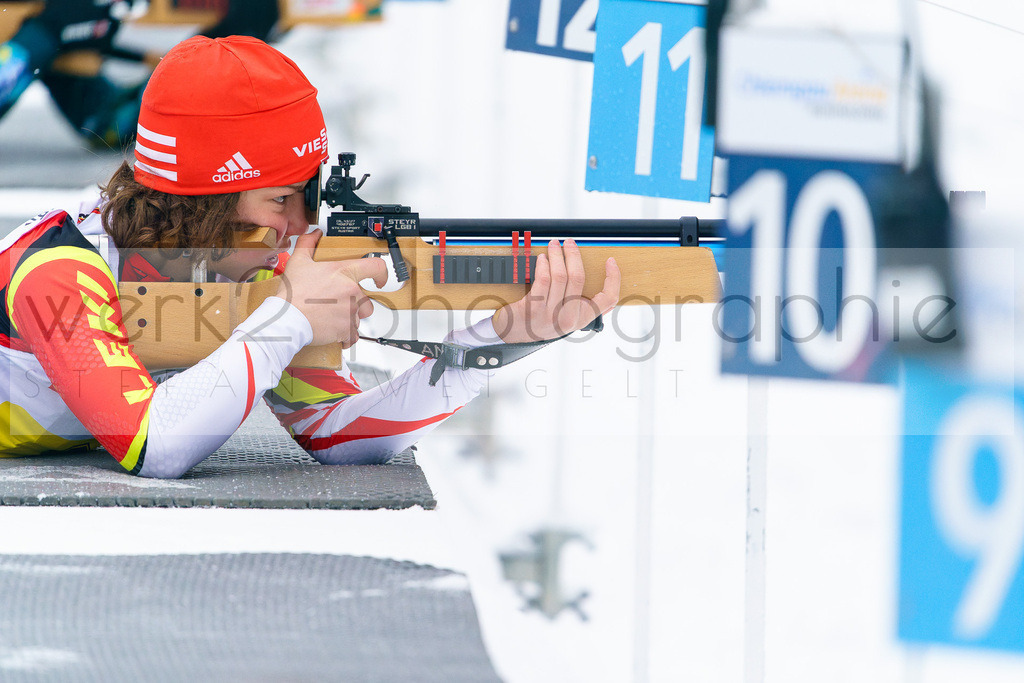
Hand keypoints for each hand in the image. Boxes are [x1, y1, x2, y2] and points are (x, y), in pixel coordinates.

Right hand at [276, 229, 387, 346]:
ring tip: (330, 317)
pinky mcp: (347, 329)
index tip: (380, 280)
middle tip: (336, 305)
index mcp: (344, 273)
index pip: (376, 267)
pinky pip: (353, 335)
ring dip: (349, 319)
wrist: (287, 319)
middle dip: (356, 305)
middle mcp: (352, 292)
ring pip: (359, 318)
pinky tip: (332, 331)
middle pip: (367, 300)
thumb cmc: (293, 293)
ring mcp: (351, 312)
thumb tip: (315, 234)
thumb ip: (308, 244)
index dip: (382, 273)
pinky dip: (345, 335)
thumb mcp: (298, 262)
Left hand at [491, 239, 619, 343]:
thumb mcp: (568, 317)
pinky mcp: (533, 308)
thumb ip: (585, 305)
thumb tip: (605, 288)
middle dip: (574, 255)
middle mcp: (569, 318)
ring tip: (554, 245)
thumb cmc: (543, 320)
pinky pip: (543, 280)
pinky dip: (543, 265)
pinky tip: (542, 259)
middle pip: (578, 278)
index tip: (610, 261)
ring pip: (560, 276)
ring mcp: (551, 314)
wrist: (516, 335)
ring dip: (557, 255)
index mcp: (582, 318)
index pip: (608, 299)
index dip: (613, 278)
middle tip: (569, 242)